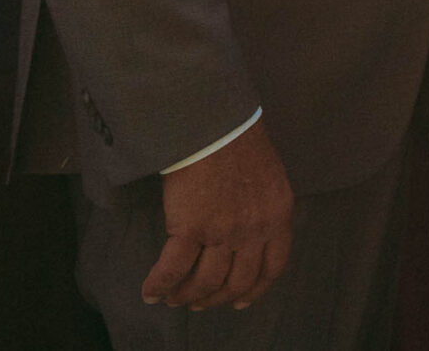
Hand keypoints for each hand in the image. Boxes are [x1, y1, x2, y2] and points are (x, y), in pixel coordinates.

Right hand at [147, 121, 292, 310]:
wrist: (216, 126)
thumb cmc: (240, 143)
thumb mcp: (270, 178)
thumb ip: (264, 208)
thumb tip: (250, 231)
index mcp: (278, 215)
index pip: (272, 266)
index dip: (255, 290)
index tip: (241, 301)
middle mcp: (255, 229)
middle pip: (237, 281)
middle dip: (216, 297)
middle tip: (199, 303)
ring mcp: (224, 231)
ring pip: (205, 282)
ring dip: (187, 296)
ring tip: (174, 299)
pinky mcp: (191, 228)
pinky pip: (173, 269)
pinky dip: (159, 285)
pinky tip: (150, 293)